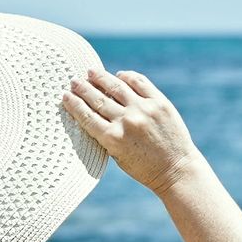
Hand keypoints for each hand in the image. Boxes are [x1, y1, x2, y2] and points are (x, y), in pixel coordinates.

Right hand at [63, 68, 202, 196]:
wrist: (175, 168)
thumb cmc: (144, 168)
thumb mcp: (118, 157)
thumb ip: (106, 136)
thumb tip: (93, 112)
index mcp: (112, 139)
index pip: (86, 116)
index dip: (74, 104)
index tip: (65, 96)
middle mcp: (126, 121)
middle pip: (98, 99)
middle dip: (83, 88)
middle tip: (74, 81)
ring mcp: (144, 109)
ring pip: (116, 87)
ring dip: (101, 78)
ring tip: (91, 72)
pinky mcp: (159, 102)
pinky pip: (140, 82)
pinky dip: (127, 76)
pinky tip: (119, 75)